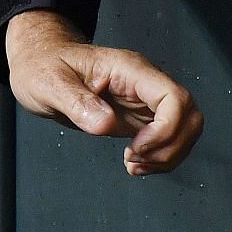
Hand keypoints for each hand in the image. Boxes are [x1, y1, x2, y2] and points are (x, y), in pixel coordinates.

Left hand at [3, 10, 203, 175]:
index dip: (166, 129)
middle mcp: (146, 85)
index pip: (174, 97)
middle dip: (171, 146)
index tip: (136, 147)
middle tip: (137, 160)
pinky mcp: (142, 118)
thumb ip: (77, 102)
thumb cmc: (44, 66)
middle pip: (190, 115)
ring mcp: (147, 101)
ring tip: (134, 165)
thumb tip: (105, 124)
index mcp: (131, 70)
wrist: (41, 66)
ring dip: (168, 155)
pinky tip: (135, 164)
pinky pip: (169, 139)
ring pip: (186, 130)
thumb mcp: (48, 82)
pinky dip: (160, 158)